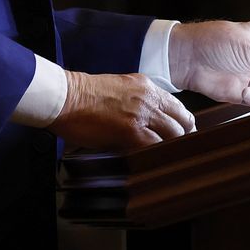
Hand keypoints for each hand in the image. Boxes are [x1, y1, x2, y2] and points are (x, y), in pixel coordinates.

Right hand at [49, 70, 195, 151]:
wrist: (66, 97)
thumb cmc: (83, 95)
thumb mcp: (119, 88)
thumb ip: (137, 101)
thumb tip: (148, 122)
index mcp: (146, 86)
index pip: (178, 108)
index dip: (183, 125)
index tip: (181, 136)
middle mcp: (149, 97)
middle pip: (181, 122)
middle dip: (183, 139)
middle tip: (179, 153)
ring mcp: (143, 113)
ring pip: (173, 136)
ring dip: (172, 149)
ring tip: (169, 162)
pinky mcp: (132, 130)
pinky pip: (156, 146)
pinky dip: (157, 156)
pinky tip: (154, 163)